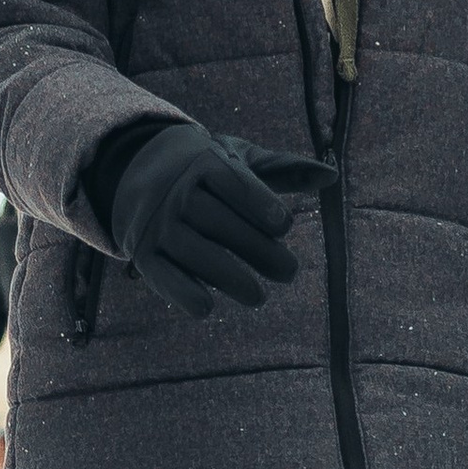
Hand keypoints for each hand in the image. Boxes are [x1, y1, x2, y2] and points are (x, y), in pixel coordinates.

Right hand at [109, 128, 304, 319]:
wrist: (136, 173)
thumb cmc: (205, 171)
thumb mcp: (238, 160)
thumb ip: (284, 170)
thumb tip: (332, 176)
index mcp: (204, 162)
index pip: (232, 181)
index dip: (258, 203)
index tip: (285, 226)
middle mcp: (176, 192)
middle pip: (216, 220)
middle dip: (255, 248)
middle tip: (289, 272)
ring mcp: (156, 223)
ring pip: (192, 250)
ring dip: (227, 277)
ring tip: (258, 297)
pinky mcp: (143, 253)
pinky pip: (161, 274)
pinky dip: (181, 292)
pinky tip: (207, 308)